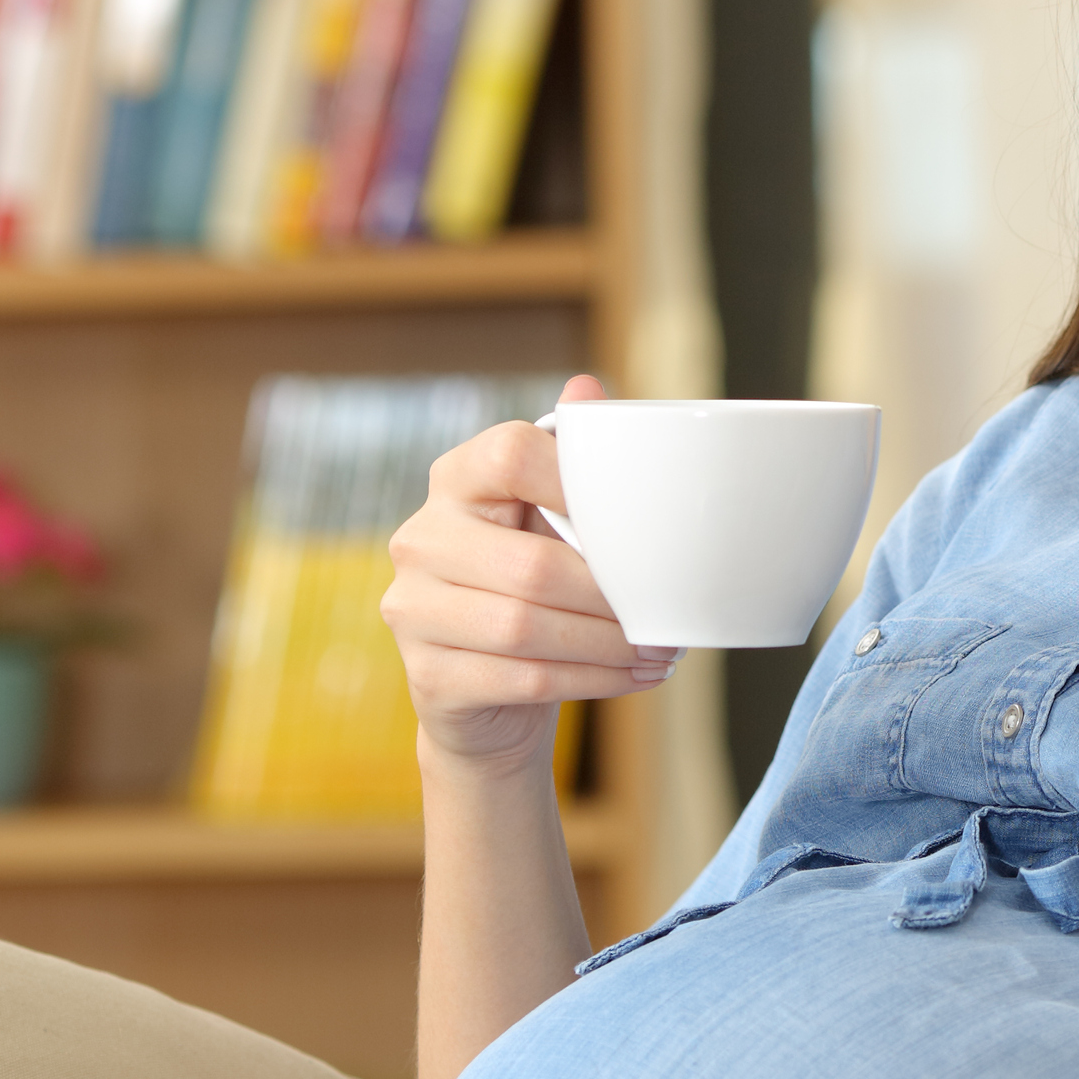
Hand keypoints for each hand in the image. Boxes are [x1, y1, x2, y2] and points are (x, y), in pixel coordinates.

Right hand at [381, 376, 670, 773]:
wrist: (486, 691)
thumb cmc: (531, 586)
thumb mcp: (549, 518)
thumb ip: (570, 458)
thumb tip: (588, 387)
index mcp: (455, 480)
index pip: (510, 455)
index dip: (576, 482)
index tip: (633, 520)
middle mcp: (422, 538)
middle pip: (531, 566)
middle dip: (611, 598)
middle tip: (664, 615)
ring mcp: (413, 609)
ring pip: (527, 627)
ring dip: (607, 644)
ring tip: (657, 651)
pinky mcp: (428, 676)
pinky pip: (523, 678)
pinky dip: (590, 680)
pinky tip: (631, 677)